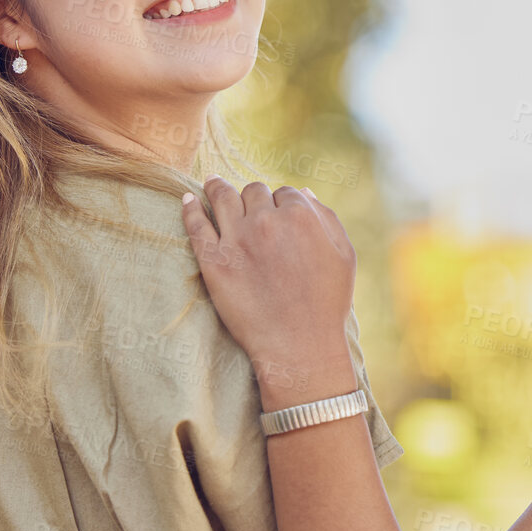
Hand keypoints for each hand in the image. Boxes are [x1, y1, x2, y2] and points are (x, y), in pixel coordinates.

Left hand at [180, 178, 357, 405]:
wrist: (300, 346)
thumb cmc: (327, 304)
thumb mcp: (344, 255)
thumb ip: (326, 217)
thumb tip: (304, 192)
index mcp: (301, 215)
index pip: (284, 192)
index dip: (281, 202)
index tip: (276, 213)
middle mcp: (266, 220)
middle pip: (253, 191)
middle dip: (253, 197)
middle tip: (248, 206)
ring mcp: (236, 239)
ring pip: (222, 197)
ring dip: (216, 187)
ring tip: (211, 184)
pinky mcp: (213, 261)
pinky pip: (195, 224)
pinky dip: (189, 208)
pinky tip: (188, 200)